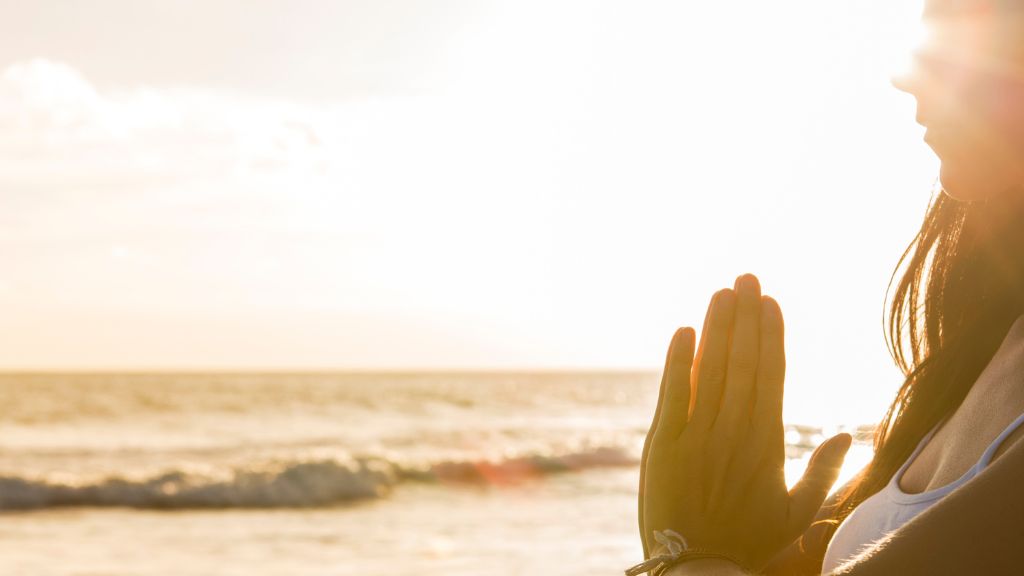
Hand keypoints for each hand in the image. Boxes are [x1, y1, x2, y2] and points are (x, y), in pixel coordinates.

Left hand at [638, 274, 851, 569]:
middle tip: (746, 278)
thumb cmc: (749, 541)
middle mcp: (735, 432)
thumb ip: (823, 472)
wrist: (698, 568)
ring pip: (711, 369)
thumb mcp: (797, 513)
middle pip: (742, 362)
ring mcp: (698, 435)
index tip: (770, 302)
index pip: (772, 374)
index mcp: (767, 442)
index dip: (770, 335)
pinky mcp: (664, 444)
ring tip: (723, 293)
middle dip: (745, 316)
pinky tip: (685, 331)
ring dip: (717, 328)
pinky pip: (673, 394)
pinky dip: (678, 361)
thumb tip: (846, 436)